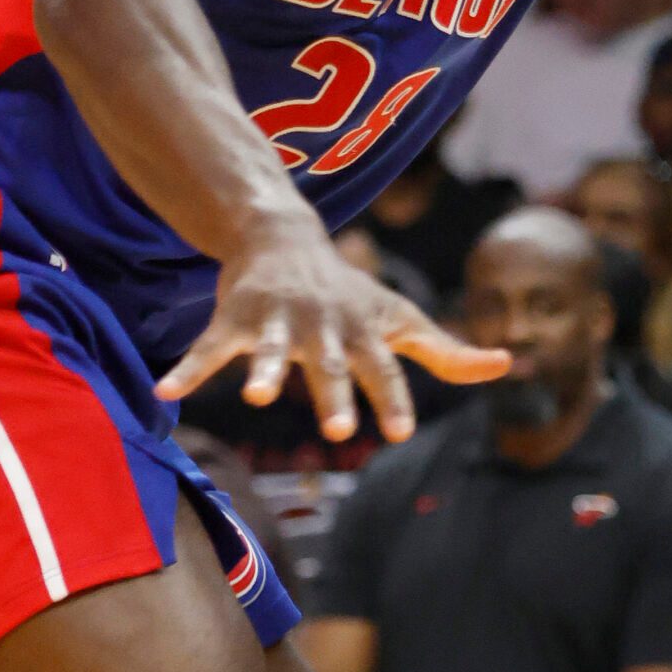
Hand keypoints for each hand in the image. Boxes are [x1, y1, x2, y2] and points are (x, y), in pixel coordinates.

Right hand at [155, 222, 509, 440]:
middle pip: (330, 364)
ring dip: (262, 371)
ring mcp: (277, 321)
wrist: (285, 239)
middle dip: (334, 393)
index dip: (391, 398)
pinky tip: (165, 395)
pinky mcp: (235, 318)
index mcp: (364, 332)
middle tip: (337, 429)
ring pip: (269, 350)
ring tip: (256, 397)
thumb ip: (447, 351)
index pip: (384, 369)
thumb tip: (506, 366)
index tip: (397, 432)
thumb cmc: (351, 294)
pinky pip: (208, 348)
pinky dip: (187, 370)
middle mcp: (322, 326)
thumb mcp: (401, 318)